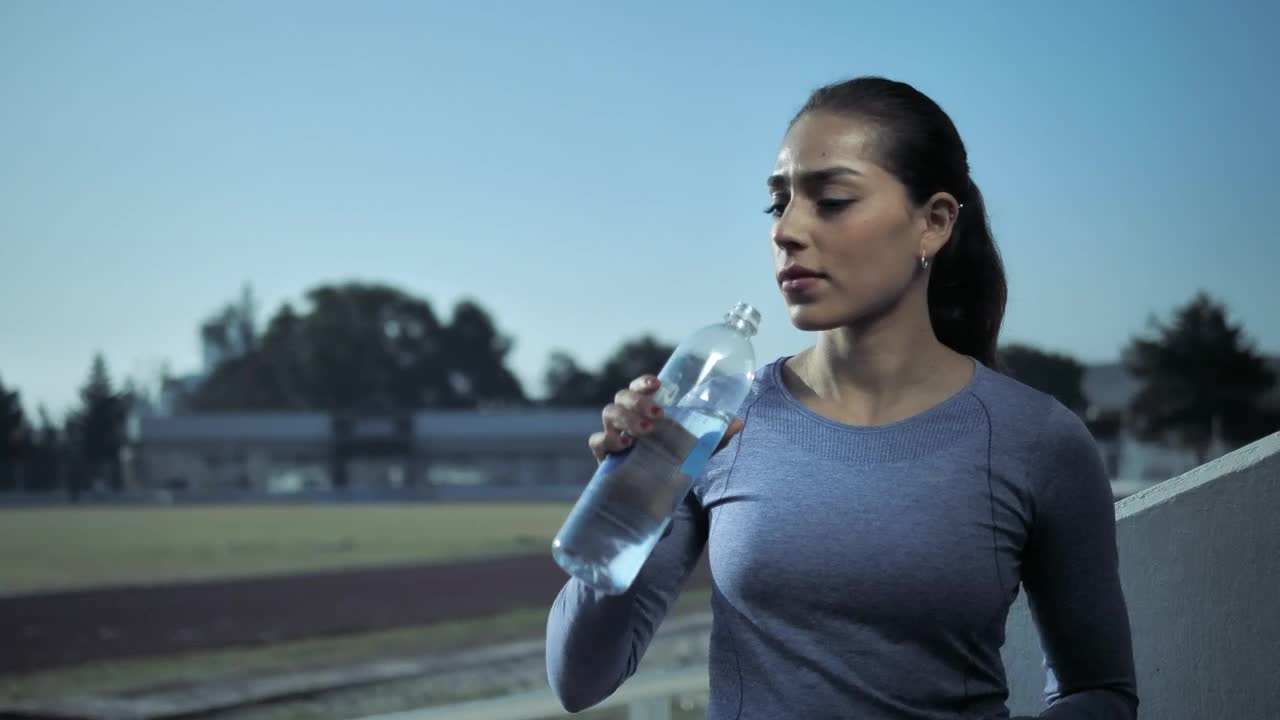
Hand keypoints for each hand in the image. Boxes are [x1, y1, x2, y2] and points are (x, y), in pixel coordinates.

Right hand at [588, 374, 744, 463]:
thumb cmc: (674, 461)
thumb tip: (739, 422)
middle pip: (622, 397)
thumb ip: (716, 436)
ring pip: (609, 413)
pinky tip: (623, 445)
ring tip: (646, 431)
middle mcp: (627, 418)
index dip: (644, 382)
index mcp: (646, 409)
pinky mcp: (605, 457)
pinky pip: (597, 442)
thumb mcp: (697, 449)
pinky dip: (607, 439)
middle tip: (657, 415)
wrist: (657, 497)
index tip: (657, 384)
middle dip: (637, 401)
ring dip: (626, 418)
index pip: (640, 387)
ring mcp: (614, 435)